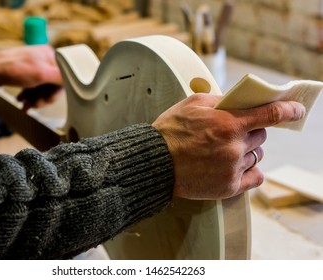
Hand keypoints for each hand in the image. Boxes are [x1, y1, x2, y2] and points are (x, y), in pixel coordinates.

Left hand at [0, 44, 63, 109]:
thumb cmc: (15, 68)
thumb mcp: (42, 74)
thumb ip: (61, 77)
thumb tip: (75, 80)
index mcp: (51, 56)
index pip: (64, 77)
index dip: (57, 91)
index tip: (49, 99)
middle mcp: (45, 61)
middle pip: (53, 85)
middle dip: (44, 98)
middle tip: (36, 105)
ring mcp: (35, 68)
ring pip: (43, 89)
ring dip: (36, 99)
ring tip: (27, 106)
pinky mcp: (26, 75)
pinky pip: (34, 88)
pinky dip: (29, 96)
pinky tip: (23, 102)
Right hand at [152, 93, 305, 199]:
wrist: (155, 163)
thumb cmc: (170, 133)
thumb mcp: (193, 103)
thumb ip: (221, 100)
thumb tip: (240, 101)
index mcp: (228, 123)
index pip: (271, 114)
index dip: (288, 110)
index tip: (296, 110)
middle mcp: (234, 147)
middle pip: (261, 136)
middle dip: (250, 132)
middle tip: (230, 133)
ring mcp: (232, 168)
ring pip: (256, 155)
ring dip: (246, 151)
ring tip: (222, 151)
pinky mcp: (228, 187)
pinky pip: (255, 177)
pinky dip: (249, 170)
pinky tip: (235, 166)